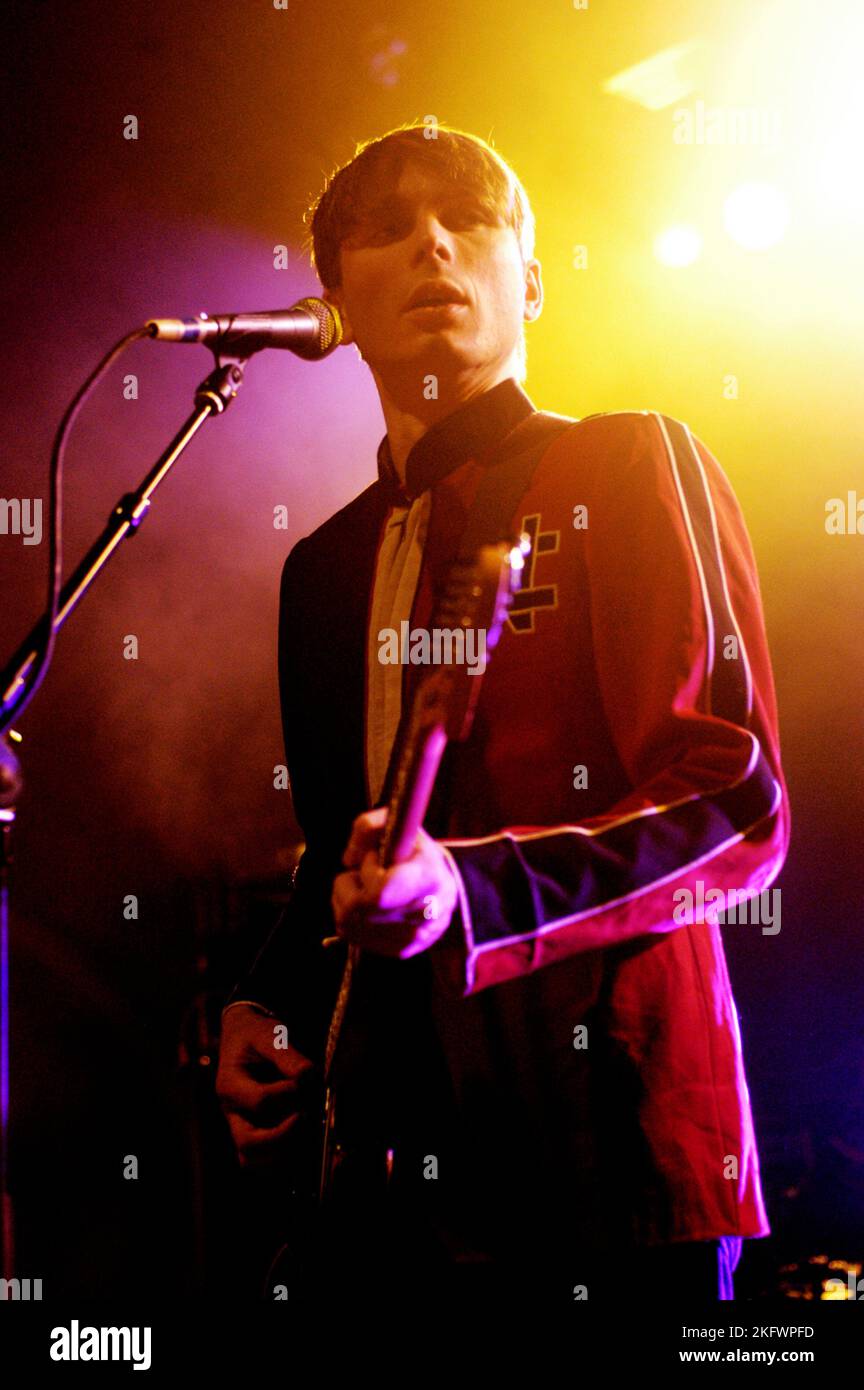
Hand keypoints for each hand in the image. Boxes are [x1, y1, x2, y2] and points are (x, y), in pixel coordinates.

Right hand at [215, 1003, 315, 1168]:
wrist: (245, 1039)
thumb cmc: (256, 1036)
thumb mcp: (269, 1034)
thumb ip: (287, 1055)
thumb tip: (308, 1077)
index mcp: (230, 1086)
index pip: (260, 1101)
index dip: (288, 1094)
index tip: (306, 1079)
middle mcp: (233, 1114)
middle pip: (249, 1144)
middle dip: (283, 1137)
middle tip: (306, 1116)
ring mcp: (242, 1129)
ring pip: (256, 1161)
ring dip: (286, 1152)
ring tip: (307, 1128)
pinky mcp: (256, 1137)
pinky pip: (267, 1163)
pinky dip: (287, 1160)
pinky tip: (309, 1143)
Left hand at [330, 806, 458, 957]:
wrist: (442, 890)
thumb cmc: (416, 854)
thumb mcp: (400, 826)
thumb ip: (369, 826)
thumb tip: (348, 859)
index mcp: (429, 879)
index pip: (380, 893)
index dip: (367, 872)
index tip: (374, 858)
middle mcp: (422, 916)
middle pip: (356, 909)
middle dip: (350, 884)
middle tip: (366, 872)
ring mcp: (410, 939)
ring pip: (346, 922)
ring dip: (346, 899)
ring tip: (366, 887)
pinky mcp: (398, 952)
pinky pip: (350, 934)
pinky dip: (350, 916)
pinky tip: (367, 905)